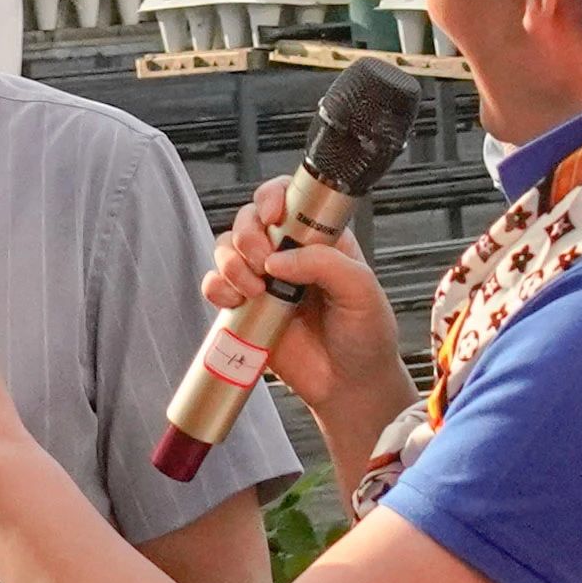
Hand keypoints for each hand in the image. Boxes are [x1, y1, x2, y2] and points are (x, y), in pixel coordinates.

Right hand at [200, 172, 392, 430]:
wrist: (350, 386)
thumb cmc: (366, 336)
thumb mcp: (361, 291)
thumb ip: (325, 264)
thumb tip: (278, 259)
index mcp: (320, 239)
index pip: (288, 198)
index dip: (272, 197)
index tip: (272, 215)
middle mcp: (288, 254)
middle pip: (249, 218)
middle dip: (248, 233)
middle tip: (263, 261)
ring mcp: (263, 280)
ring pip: (226, 247)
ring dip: (231, 261)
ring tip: (255, 289)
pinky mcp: (245, 309)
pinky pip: (215, 285)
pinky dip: (217, 287)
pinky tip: (238, 301)